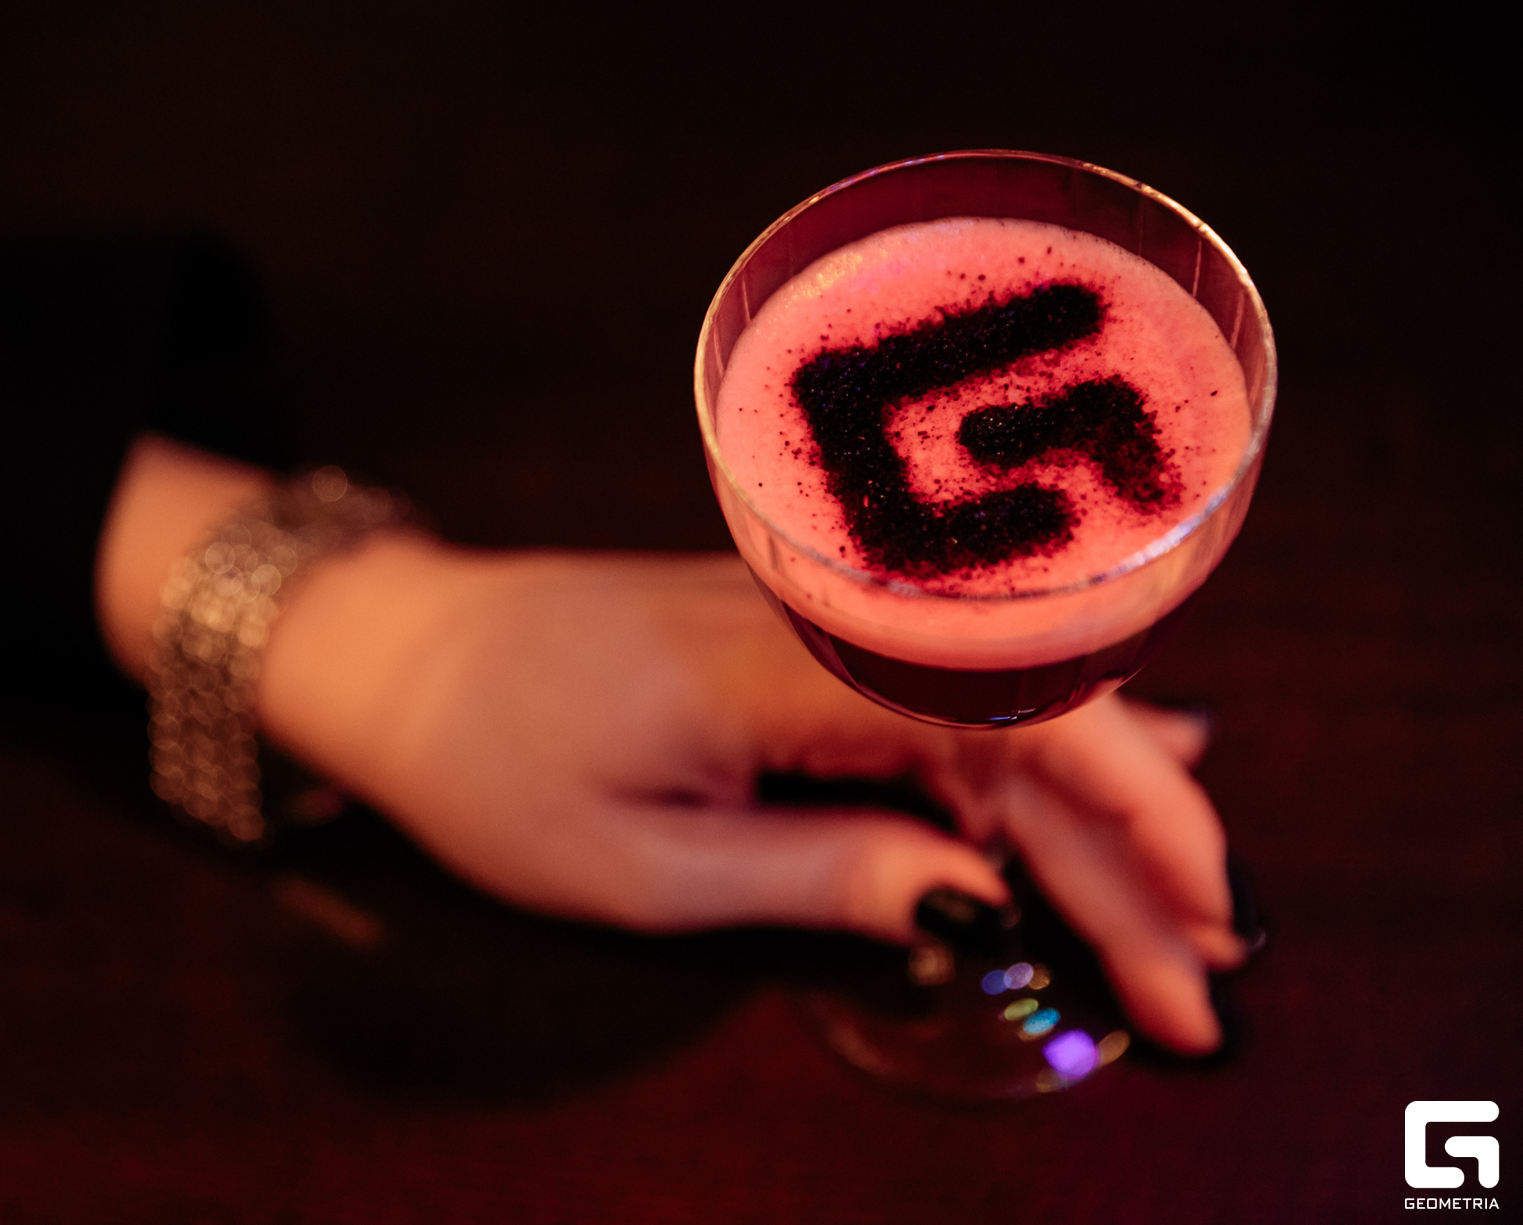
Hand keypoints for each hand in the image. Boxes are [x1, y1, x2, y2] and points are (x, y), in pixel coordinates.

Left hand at [258, 538, 1244, 1053]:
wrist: (401, 652)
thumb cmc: (488, 761)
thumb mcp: (641, 863)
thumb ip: (820, 874)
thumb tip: (975, 905)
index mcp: (792, 669)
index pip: (1021, 733)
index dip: (1134, 830)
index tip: (1196, 929)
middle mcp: (831, 620)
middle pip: (1035, 728)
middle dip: (1133, 856)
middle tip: (1195, 981)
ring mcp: (821, 617)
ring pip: (1002, 710)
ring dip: (1092, 816)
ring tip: (1169, 916)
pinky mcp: (802, 634)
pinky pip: (942, 695)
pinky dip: (1024, 762)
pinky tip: (1094, 792)